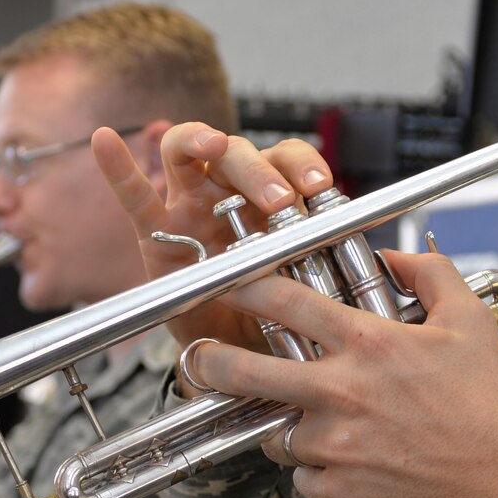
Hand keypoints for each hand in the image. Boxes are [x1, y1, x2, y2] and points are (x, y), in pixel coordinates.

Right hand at [93, 122, 338, 352]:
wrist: (241, 357)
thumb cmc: (279, 314)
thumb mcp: (313, 289)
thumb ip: (335, 269)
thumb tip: (392, 267)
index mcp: (274, 199)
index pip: (290, 160)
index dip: (305, 165)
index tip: (322, 187)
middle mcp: (231, 192)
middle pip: (241, 154)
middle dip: (261, 169)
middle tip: (279, 199)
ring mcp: (190, 205)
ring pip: (191, 155)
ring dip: (205, 145)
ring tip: (213, 149)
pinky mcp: (154, 231)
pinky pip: (134, 196)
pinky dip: (119, 167)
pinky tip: (105, 139)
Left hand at [191, 249, 497, 497]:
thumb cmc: (488, 405)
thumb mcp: (470, 321)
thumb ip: (430, 275)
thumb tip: (397, 254)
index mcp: (366, 344)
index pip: (284, 302)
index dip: (245, 286)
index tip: (227, 284)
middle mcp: (340, 392)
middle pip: (245, 372)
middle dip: (209, 362)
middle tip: (198, 359)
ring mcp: (334, 445)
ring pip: (275, 432)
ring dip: (282, 424)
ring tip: (307, 421)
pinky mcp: (337, 490)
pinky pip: (304, 478)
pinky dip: (316, 471)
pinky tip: (347, 461)